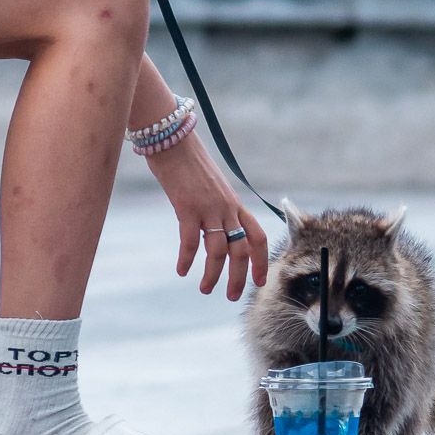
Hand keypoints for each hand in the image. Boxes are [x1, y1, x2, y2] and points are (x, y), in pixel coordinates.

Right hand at [146, 134, 268, 300]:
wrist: (173, 138)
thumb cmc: (189, 163)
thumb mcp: (212, 187)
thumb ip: (218, 208)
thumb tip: (215, 228)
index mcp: (235, 204)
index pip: (258, 237)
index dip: (261, 261)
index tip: (259, 281)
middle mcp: (227, 208)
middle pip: (242, 250)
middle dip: (239, 277)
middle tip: (232, 296)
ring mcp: (209, 208)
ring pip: (219, 251)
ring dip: (213, 275)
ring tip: (205, 289)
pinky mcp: (188, 207)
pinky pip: (191, 241)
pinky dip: (187, 259)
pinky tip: (181, 270)